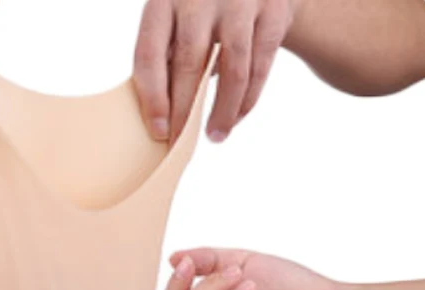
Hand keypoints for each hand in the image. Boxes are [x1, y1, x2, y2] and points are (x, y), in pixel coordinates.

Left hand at [134, 0, 298, 143]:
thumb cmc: (204, 12)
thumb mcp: (177, 21)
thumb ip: (167, 57)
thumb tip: (160, 119)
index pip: (150, 54)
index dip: (152, 98)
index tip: (159, 132)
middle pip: (190, 63)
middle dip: (185, 111)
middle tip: (182, 142)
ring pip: (233, 70)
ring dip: (223, 112)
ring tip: (215, 137)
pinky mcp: (274, 9)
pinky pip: (260, 67)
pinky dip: (247, 99)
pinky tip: (236, 117)